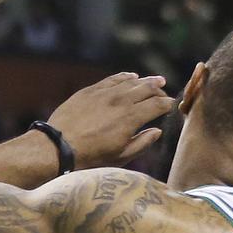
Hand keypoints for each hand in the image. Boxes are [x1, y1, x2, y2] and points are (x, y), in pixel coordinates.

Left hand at [47, 72, 175, 169]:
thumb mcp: (122, 156)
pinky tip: (130, 76)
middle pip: (146, 88)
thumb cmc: (92, 156)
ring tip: (155, 80)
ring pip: (130, 81)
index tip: (173, 105)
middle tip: (164, 91)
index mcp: (132, 117)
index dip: (168, 104)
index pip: (157, 105)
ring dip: (144, 80)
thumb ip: (143, 142)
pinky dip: (123, 76)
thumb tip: (157, 131)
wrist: (59, 145)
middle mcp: (120, 100)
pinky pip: (111, 79)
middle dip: (158, 89)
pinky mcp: (89, 90)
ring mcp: (104, 93)